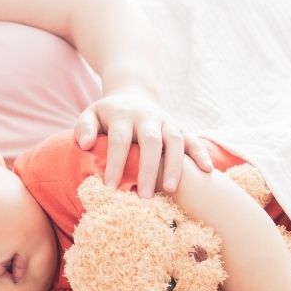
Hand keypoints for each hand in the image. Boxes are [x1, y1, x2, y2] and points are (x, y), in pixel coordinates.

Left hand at [74, 91, 212, 196]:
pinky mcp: (180, 127)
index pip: (120, 139)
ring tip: (171, 190)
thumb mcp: (90, 114)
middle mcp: (147, 116)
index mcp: (123, 115)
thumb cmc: (108, 114)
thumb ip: (83, 127)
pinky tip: (207, 171)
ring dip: (174, 165)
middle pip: (150, 141)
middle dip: (148, 169)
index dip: (116, 163)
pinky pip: (193, 139)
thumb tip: (85, 144)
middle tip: (145, 196)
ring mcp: (166, 121)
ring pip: (174, 140)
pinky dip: (201, 153)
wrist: (133, 94)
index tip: (110, 187)